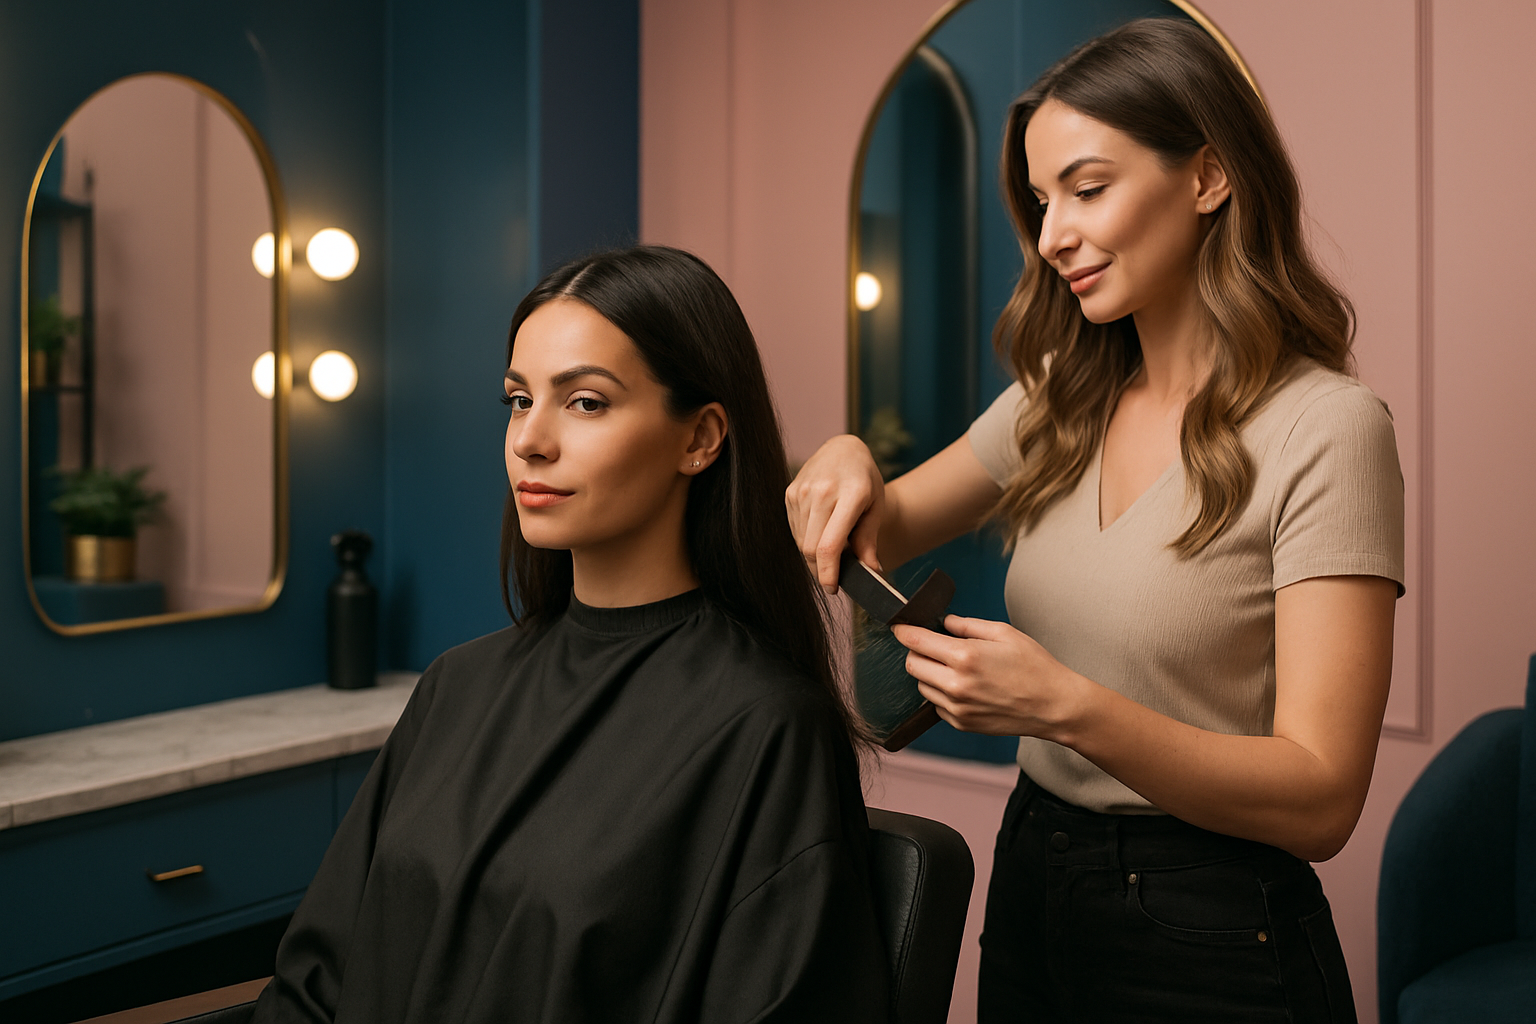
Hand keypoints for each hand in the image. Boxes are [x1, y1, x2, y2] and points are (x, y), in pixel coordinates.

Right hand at [785, 435, 884, 592]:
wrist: (843, 449)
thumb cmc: (864, 480)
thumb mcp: (875, 507)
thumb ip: (869, 540)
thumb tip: (870, 571)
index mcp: (851, 494)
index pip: (830, 546)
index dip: (828, 574)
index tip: (833, 588)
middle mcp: (823, 491)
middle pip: (812, 549)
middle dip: (821, 569)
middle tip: (835, 574)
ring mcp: (802, 491)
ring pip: (802, 542)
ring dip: (815, 554)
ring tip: (832, 546)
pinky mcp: (790, 493)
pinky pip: (795, 530)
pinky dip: (807, 539)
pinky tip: (821, 531)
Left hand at [892, 614, 1088, 738]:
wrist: (1054, 705)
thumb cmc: (1034, 666)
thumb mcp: (1004, 633)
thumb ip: (967, 625)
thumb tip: (944, 622)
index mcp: (965, 656)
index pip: (916, 642)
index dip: (904, 631)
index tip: (900, 627)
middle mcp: (956, 684)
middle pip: (912, 665)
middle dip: (918, 652)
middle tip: (935, 646)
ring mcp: (957, 708)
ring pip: (922, 686)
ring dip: (930, 674)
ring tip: (956, 668)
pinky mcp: (961, 723)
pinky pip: (937, 705)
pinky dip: (943, 694)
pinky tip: (966, 687)